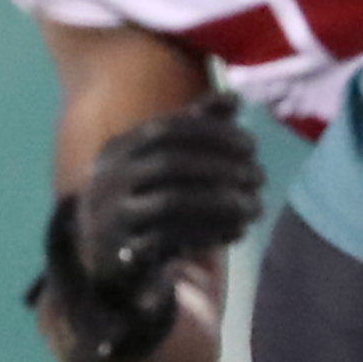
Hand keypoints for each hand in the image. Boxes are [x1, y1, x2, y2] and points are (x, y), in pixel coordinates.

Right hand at [77, 94, 263, 289]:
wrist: (104, 261)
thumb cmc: (146, 202)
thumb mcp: (164, 163)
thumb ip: (195, 131)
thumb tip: (233, 100)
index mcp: (115, 152)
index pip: (164, 130)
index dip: (212, 133)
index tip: (251, 145)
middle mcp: (104, 181)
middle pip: (169, 164)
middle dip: (221, 168)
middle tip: (259, 177)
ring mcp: (108, 219)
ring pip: (172, 202)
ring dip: (222, 203)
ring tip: (254, 206)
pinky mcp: (120, 255)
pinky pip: (171, 240)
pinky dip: (209, 234)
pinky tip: (236, 231)